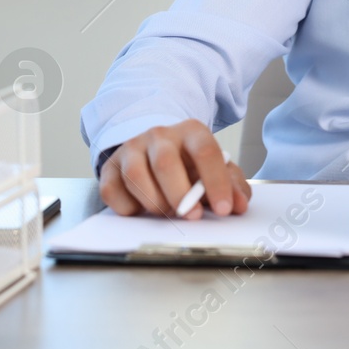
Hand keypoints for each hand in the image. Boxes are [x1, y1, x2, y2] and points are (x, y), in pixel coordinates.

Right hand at [99, 119, 252, 217]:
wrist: (154, 150)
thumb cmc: (189, 163)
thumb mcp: (215, 169)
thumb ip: (232, 185)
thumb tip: (238, 205)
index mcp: (190, 132)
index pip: (205, 151)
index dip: (216, 182)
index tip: (224, 209)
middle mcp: (159, 136)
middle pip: (166, 162)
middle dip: (180, 195)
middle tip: (192, 216)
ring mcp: (131, 149)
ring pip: (136, 175)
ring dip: (154, 202)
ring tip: (167, 213)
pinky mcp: (110, 167)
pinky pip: (112, 190)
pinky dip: (127, 207)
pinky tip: (141, 210)